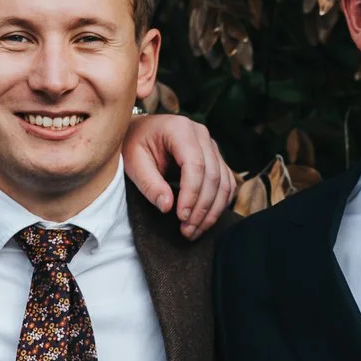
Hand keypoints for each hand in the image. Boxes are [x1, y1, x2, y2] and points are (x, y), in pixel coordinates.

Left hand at [123, 114, 235, 238]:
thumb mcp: (133, 162)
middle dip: (202, 208)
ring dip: (212, 211)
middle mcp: (201, 134)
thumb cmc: (134, 144)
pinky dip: (219, 205)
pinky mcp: (216, 159)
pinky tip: (205, 220)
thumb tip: (167, 207)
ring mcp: (212, 146)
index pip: (195, 165)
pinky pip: (227, 184)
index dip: (191, 194)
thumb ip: (149, 183)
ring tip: (194, 230)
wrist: (140, 132)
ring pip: (224, 183)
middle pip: (212, 176)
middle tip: (187, 231)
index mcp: (180, 129)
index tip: (181, 217)